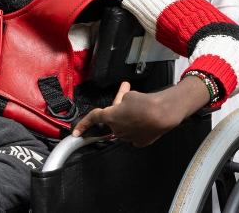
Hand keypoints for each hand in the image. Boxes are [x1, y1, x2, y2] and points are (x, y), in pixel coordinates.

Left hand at [71, 78, 206, 146]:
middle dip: (119, 108)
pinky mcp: (141, 142)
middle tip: (128, 95)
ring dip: (130, 118)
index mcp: (110, 117)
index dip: (83, 124)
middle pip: (114, 119)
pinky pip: (136, 134)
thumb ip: (122, 100)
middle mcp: (117, 130)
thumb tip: (124, 102)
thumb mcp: (129, 95)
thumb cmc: (144, 102)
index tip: (75, 133)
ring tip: (142, 107)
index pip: (94, 118)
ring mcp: (129, 138)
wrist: (162, 114)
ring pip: (125, 127)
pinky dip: (139, 127)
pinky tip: (146, 120)